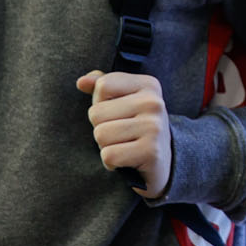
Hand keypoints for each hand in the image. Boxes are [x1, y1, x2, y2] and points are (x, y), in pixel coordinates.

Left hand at [77, 69, 172, 196]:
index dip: (100, 103)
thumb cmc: (136, 127)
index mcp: (148, 85)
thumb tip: (81, 82)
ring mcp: (154, 126)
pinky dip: (111, 162)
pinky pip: (109, 155)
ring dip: (105, 146)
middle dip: (101, 128)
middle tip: (121, 135)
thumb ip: (102, 86)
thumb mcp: (123, 100)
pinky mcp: (151, 151)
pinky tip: (125, 160)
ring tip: (123, 146)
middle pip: (97, 113)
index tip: (118, 113)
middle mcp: (154, 102)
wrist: (164, 161)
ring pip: (101, 135)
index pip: (103, 86)